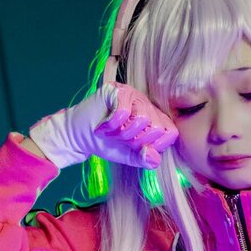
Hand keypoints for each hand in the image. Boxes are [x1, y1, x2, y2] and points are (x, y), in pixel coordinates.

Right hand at [28, 83, 178, 169]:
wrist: (80, 136)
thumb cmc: (107, 144)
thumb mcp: (130, 156)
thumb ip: (145, 159)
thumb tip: (153, 157)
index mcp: (155, 119)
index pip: (171, 133)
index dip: (156, 146)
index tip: (138, 149)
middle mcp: (147, 105)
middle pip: (156, 128)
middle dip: (135, 141)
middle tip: (121, 139)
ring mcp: (134, 95)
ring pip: (142, 119)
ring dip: (122, 133)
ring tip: (112, 132)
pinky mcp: (118, 91)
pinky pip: (123, 112)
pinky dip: (112, 125)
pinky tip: (104, 126)